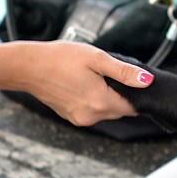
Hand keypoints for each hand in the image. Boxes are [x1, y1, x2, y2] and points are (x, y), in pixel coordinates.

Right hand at [16, 42, 153, 125]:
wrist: (29, 67)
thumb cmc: (61, 58)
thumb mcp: (96, 58)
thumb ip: (124, 72)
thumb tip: (147, 81)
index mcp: (101, 103)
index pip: (133, 107)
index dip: (137, 93)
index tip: (131, 79)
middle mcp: (91, 117)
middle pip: (120, 110)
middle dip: (121, 94)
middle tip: (108, 73)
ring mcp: (80, 119)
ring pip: (106, 111)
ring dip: (106, 97)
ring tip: (93, 76)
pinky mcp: (71, 117)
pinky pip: (92, 111)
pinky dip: (93, 100)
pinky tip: (82, 84)